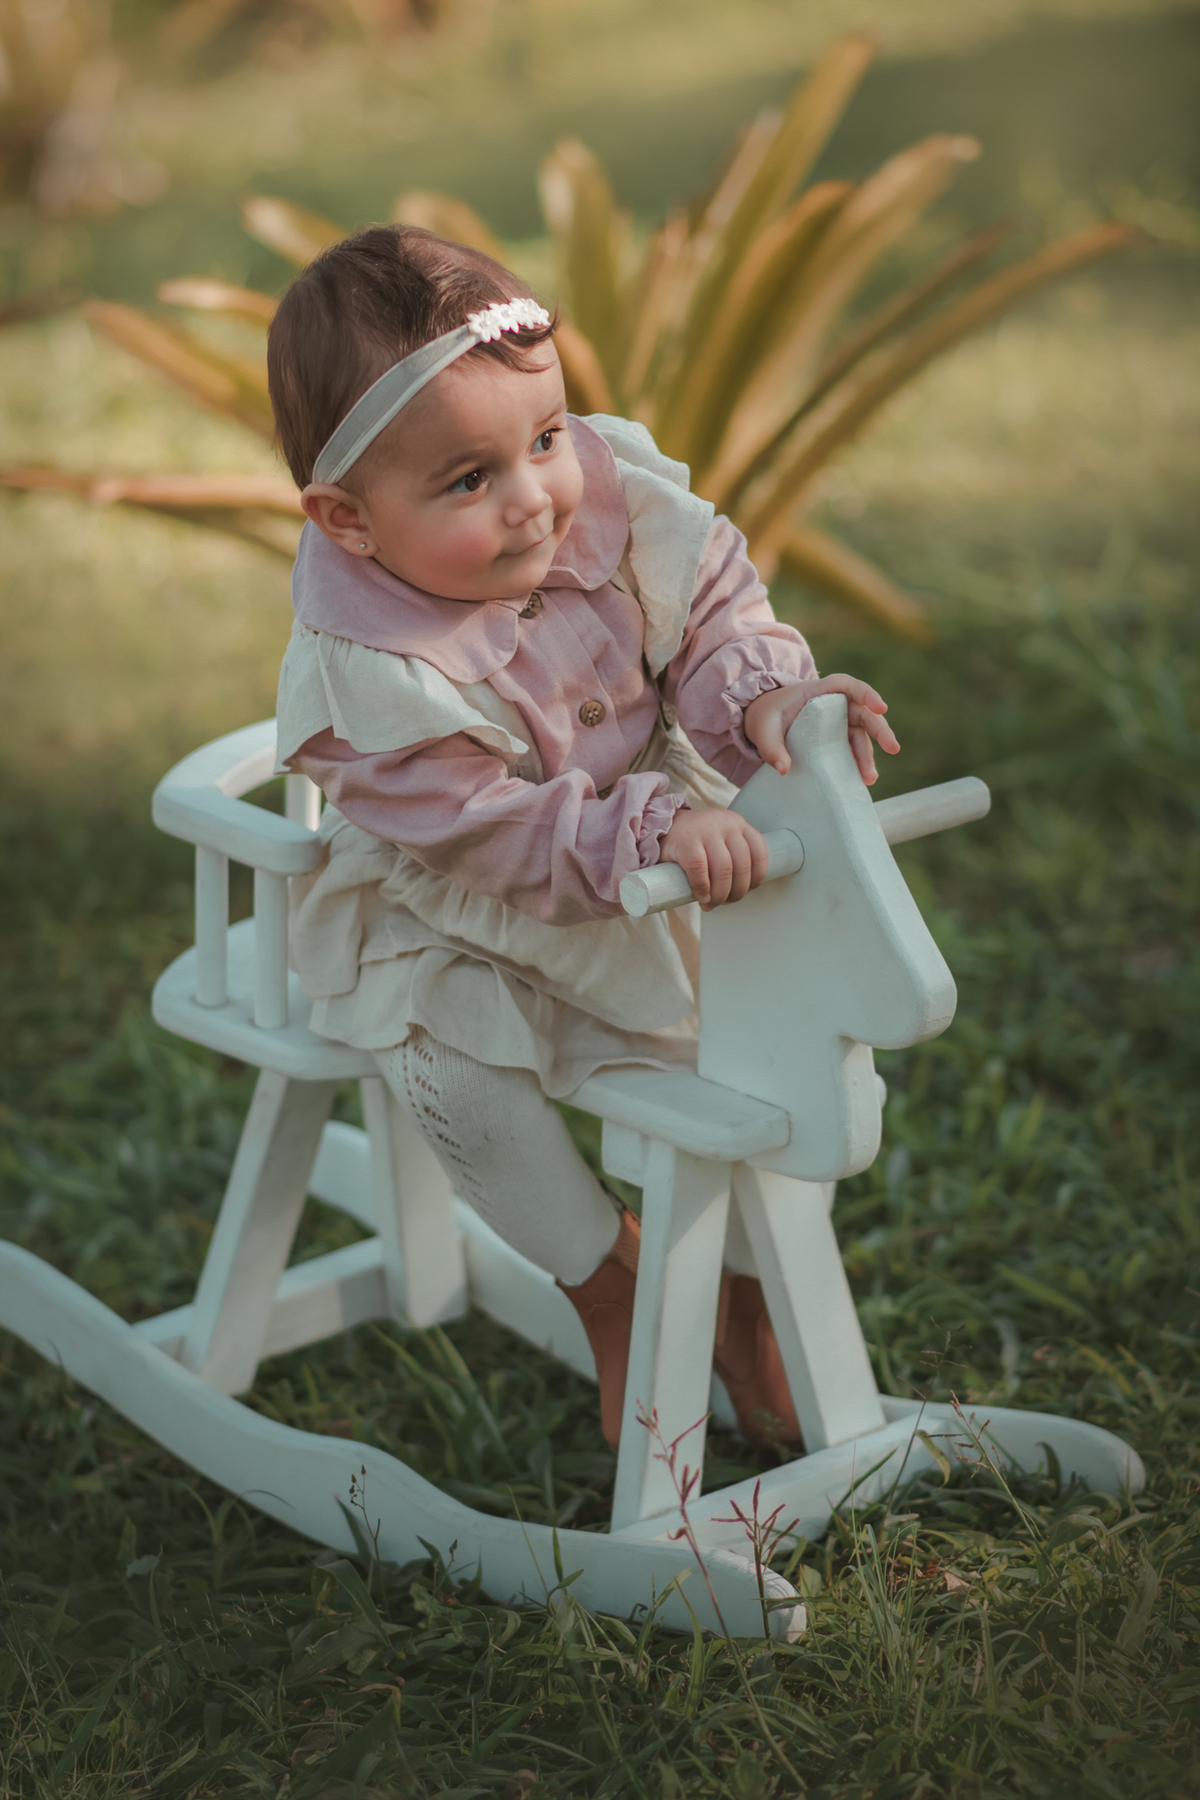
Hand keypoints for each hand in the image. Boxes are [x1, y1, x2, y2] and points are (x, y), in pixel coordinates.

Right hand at [659, 808, 769, 909]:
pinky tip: (701, 896)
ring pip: (724, 869)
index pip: (759, 853)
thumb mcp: (720, 839)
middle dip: (736, 891)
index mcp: (738, 824)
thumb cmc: (693, 842)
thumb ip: (734, 855)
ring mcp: (706, 831)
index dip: (756, 878)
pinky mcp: (686, 842)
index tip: (746, 891)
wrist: (660, 827)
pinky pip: (700, 870)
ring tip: (711, 903)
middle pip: (741, 865)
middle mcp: (725, 824)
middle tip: (725, 902)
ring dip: (720, 894)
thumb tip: (744, 889)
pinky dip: (702, 888)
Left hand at [744, 674, 899, 783]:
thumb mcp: (763, 729)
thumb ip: (771, 747)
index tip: (881, 707)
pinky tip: (862, 780)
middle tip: (892, 748)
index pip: (847, 685)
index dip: (866, 693)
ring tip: (869, 778)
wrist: (763, 722)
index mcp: (818, 691)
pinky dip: (858, 763)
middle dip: (880, 729)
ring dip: (868, 756)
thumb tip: (783, 769)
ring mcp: (838, 722)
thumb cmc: (765, 716)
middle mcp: (834, 704)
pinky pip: (852, 749)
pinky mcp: (836, 739)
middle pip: (863, 712)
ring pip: (861, 735)